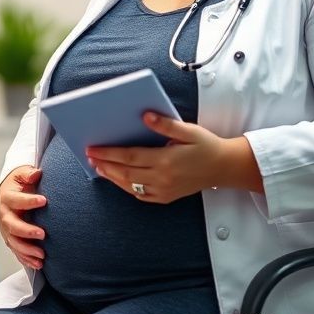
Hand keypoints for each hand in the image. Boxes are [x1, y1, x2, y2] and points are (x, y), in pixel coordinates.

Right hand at [0, 165, 46, 269]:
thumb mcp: (21, 174)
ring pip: (13, 242)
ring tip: (42, 255)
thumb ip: (28, 173)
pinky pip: (16, 251)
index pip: (17, 200)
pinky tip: (38, 264)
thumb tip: (36, 174)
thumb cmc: (18, 183)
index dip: (29, 201)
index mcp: (7, 197)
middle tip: (43, 233)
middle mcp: (4, 215)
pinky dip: (26, 259)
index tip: (44, 200)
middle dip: (26, 231)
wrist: (8, 192)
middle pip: (12, 225)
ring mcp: (6, 229)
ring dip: (27, 250)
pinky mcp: (10, 238)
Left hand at [86, 113, 262, 202]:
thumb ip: (165, 124)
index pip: (129, 157)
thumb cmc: (206, 146)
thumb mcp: (188, 130)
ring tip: (98, 167)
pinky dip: (126, 187)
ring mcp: (164, 190)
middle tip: (89, 156)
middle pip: (125, 172)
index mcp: (166, 160)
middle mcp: (162, 178)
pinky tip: (118, 180)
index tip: (93, 148)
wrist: (224, 168)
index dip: (108, 153)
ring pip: (130, 185)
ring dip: (112, 177)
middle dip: (104, 164)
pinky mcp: (166, 197)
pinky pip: (141, 194)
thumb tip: (145, 116)